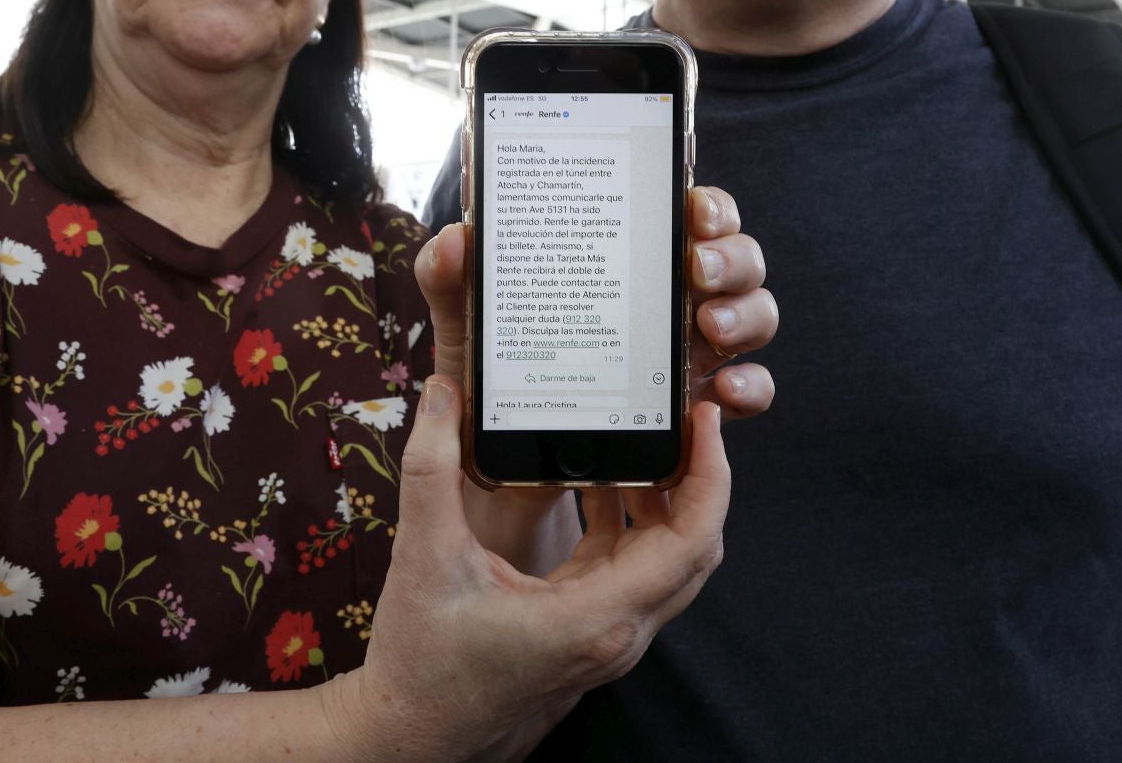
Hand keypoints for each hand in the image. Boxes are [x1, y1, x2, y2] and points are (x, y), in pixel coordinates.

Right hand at [336, 375, 729, 759]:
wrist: (410, 733)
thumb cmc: (422, 661)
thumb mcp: (425, 554)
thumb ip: (433, 467)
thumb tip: (442, 392)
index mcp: (596, 618)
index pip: (693, 542)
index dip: (712, 476)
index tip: (703, 424)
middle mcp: (616, 633)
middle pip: (693, 549)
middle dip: (693, 478)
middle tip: (676, 420)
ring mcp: (608, 640)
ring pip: (666, 563)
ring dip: (660, 502)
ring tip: (634, 442)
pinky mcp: (590, 636)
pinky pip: (632, 573)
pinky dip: (628, 525)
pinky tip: (596, 485)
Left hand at [420, 185, 776, 420]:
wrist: (503, 459)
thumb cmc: (497, 371)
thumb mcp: (470, 322)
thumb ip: (452, 278)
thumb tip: (456, 238)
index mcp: (628, 259)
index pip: (687, 214)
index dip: (706, 203)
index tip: (690, 207)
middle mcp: (671, 296)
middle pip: (736, 257)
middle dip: (731, 255)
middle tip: (697, 268)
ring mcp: (691, 349)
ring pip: (755, 313)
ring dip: (746, 314)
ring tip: (710, 327)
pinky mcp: (695, 405)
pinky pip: (748, 390)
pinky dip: (749, 386)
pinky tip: (722, 391)